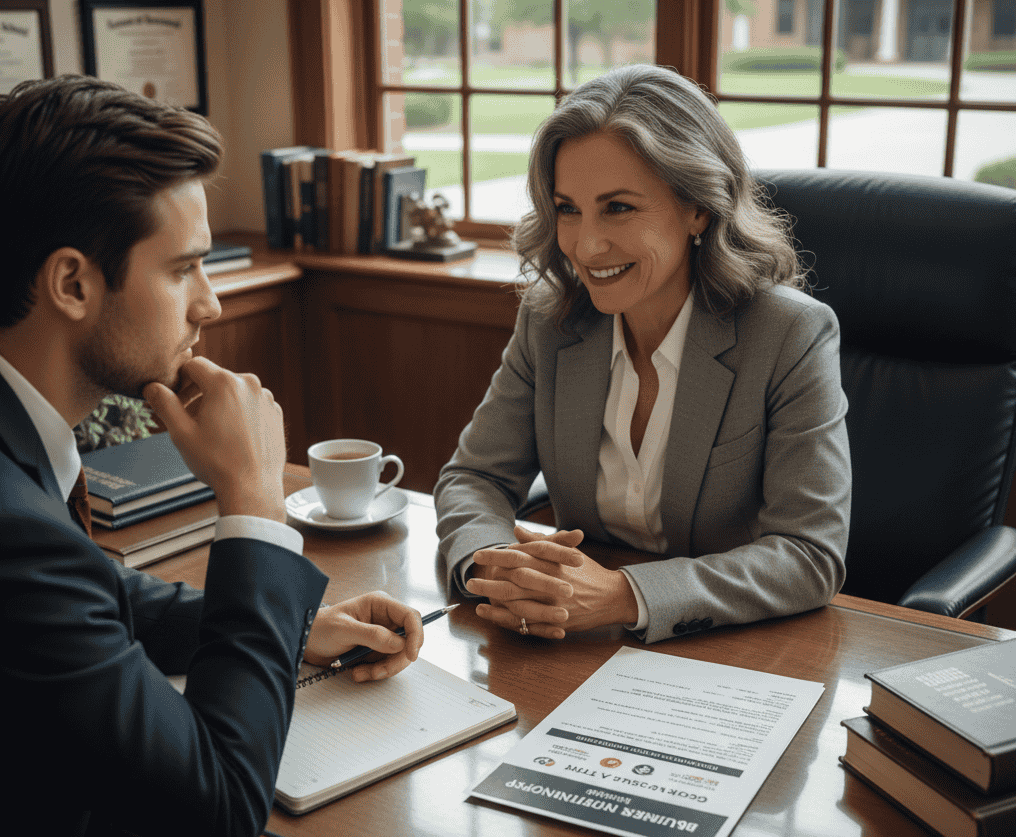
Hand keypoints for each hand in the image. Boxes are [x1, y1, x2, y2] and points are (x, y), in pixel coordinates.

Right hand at [143, 356, 286, 522]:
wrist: (253, 487)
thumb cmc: (217, 462)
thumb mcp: (181, 432)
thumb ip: (165, 404)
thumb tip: (152, 387)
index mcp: (225, 383)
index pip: (194, 365)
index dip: (179, 381)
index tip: (175, 400)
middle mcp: (250, 384)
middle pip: (215, 378)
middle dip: (199, 394)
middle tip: (188, 419)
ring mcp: (266, 398)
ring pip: (235, 391)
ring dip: (220, 403)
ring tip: (211, 431)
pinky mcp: (275, 412)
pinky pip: (252, 404)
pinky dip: (239, 413)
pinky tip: (233, 436)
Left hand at [303, 591, 422, 681]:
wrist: (305, 643)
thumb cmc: (320, 628)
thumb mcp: (344, 630)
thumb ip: (372, 635)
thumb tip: (399, 643)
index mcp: (380, 604)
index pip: (410, 616)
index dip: (416, 635)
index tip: (410, 655)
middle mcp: (385, 619)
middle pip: (409, 640)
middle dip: (397, 659)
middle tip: (380, 671)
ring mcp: (382, 636)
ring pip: (399, 656)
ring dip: (384, 669)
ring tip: (360, 673)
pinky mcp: (376, 651)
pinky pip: (387, 665)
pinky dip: (376, 673)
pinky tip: (358, 672)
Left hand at [469, 525, 638, 635]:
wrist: (612, 597)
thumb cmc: (587, 572)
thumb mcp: (566, 552)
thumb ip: (540, 541)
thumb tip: (516, 529)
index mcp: (553, 563)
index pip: (520, 556)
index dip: (497, 556)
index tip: (479, 555)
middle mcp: (551, 582)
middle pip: (513, 580)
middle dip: (489, 579)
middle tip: (470, 578)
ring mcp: (552, 603)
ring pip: (516, 602)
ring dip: (493, 598)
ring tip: (475, 595)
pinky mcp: (554, 621)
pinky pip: (525, 621)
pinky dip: (504, 618)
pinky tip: (489, 613)